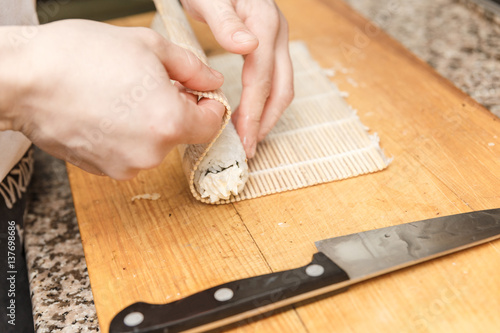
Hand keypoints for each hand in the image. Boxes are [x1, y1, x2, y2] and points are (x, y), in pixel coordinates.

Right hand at [0, 20, 224, 179]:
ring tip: (119, 94)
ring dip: (148, 122)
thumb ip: (191, 68)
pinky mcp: (104, 170)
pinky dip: (127, 135)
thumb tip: (212, 80)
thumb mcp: (148, 46)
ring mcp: (126, 166)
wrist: (23, 79)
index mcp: (169, 123)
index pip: (211, 124)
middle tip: (147, 82)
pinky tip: (105, 112)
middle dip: (174, 108)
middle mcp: (151, 153)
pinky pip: (131, 152)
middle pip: (181, 133)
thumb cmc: (80, 57)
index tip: (194, 91)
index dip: (208, 104)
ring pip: (155, 143)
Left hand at [181, 0, 293, 157]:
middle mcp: (277, 33)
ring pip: (282, 85)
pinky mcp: (270, 43)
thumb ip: (225, 21)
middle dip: (266, 120)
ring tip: (250, 136)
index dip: (254, 111)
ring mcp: (276, 39)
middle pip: (282, 87)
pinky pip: (274, 78)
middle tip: (249, 146)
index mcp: (264, 23)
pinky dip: (265, 100)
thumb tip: (247, 46)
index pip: (262, 77)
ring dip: (268, 114)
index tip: (243, 137)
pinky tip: (250, 113)